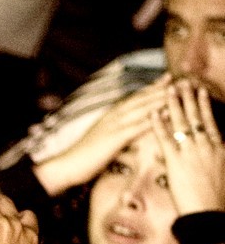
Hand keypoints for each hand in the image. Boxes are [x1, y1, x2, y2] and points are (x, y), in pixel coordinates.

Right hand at [36, 74, 171, 193]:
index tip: (165, 79)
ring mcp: (113, 126)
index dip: (149, 88)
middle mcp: (112, 117)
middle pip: (139, 99)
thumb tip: (125, 135)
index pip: (132, 99)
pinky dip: (152, 118)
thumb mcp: (100, 142)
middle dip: (159, 88)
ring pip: (141, 109)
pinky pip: (137, 126)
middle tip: (177, 77)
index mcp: (108, 117)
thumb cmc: (82, 159)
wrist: (66, 166)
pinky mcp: (114, 138)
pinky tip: (166, 113)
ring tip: (177, 89)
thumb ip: (113, 135)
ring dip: (160, 98)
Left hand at [151, 80, 224, 214]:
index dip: (203, 105)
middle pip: (195, 117)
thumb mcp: (222, 172)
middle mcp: (205, 146)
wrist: (209, 214)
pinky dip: (159, 125)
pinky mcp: (176, 162)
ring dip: (174, 104)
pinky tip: (154, 113)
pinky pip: (166, 139)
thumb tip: (216, 150)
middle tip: (181, 81)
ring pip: (181, 123)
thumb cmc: (215, 198)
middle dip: (188, 98)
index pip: (209, 121)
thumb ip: (217, 159)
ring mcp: (191, 153)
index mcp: (218, 148)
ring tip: (168, 89)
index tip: (199, 91)